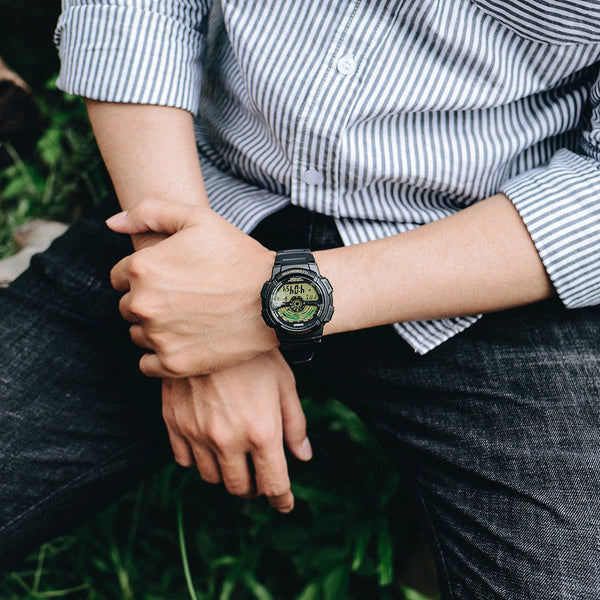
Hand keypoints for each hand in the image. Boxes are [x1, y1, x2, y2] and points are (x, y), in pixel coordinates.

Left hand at [106, 198, 277, 376]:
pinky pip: (147, 364)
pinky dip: (160, 355)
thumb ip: (149, 212)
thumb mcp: (198, 219)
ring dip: (154, 327)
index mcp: (143, 268)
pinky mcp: (174, 364)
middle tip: (182, 297)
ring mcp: (158, 337)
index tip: (169, 277)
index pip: (118, 276)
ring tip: (188, 318)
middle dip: (147, 300)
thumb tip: (113, 223)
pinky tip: (183, 342)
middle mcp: (144, 304)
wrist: (275, 299)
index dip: (143, 274)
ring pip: (138, 334)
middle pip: (127, 306)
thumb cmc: (238, 257)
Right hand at [162, 349, 311, 512]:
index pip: (273, 484)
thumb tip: (303, 456)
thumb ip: (294, 424)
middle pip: (240, 487)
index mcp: (261, 431)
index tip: (284, 503)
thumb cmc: (255, 352)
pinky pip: (183, 460)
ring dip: (226, 473)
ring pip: (211, 477)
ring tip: (236, 457)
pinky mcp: (174, 423)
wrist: (210, 323)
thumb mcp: (284, 383)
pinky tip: (209, 443)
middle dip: (254, 487)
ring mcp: (196, 433)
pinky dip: (198, 459)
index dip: (281, 499)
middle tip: (259, 475)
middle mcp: (227, 440)